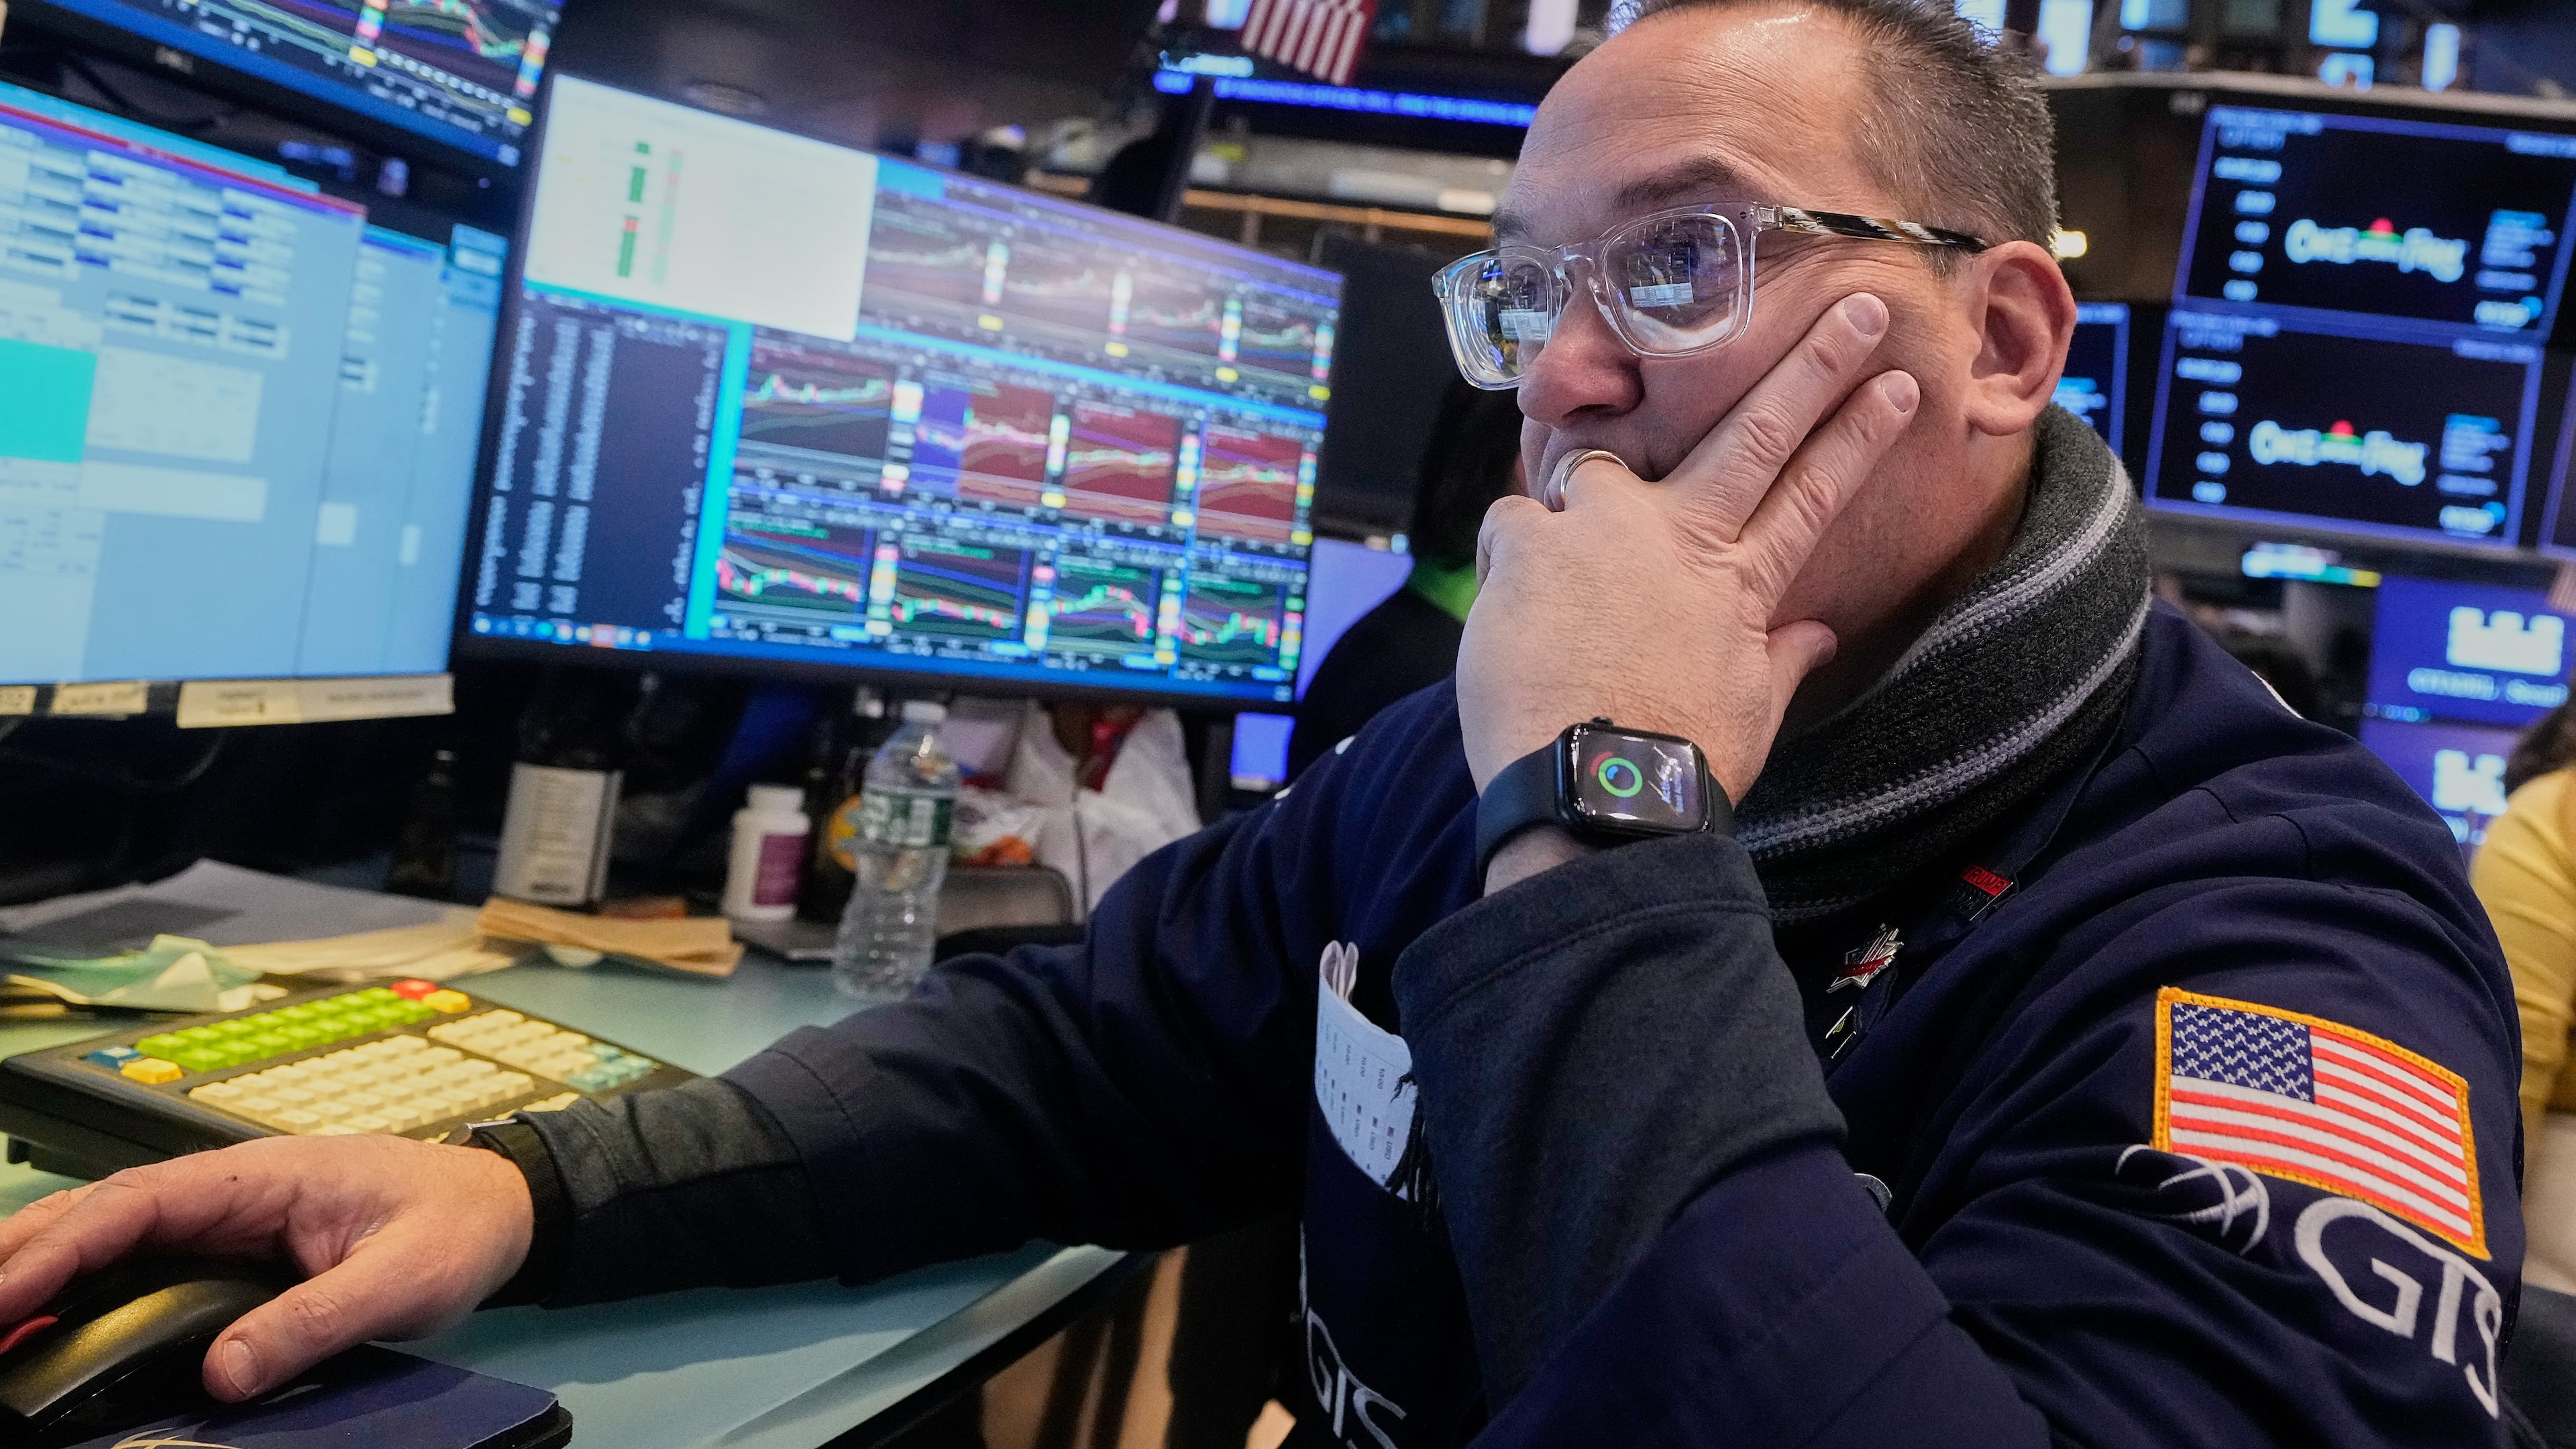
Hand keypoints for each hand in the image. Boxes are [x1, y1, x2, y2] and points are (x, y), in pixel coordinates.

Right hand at [0, 1135, 532, 1400]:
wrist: (499, 1206)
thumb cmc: (456, 1224)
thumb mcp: (400, 1278)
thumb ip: (314, 1319)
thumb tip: (226, 1371)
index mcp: (261, 1176)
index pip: (136, 1202)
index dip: (59, 1249)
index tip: (2, 1296)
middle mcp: (231, 1189)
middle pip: (100, 1213)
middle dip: (21, 1257)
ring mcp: (227, 1215)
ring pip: (110, 1235)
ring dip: (41, 1271)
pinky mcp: (233, 1246)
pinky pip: (142, 1260)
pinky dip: (83, 1287)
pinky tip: (46, 1325)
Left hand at [1457, 293, 1918, 807]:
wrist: (1593, 792)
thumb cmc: (1675, 766)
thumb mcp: (1748, 715)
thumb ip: (1779, 661)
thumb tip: (1819, 636)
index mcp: (1738, 585)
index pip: (1815, 493)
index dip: (1860, 435)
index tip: (1902, 384)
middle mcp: (1678, 539)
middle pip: (1755, 433)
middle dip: (1812, 368)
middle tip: (1855, 310)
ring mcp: (1604, 532)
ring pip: (1598, 461)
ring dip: (1584, 486)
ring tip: (1566, 545)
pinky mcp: (1531, 544)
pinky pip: (1515, 520)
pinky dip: (1515, 552)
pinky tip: (1515, 604)